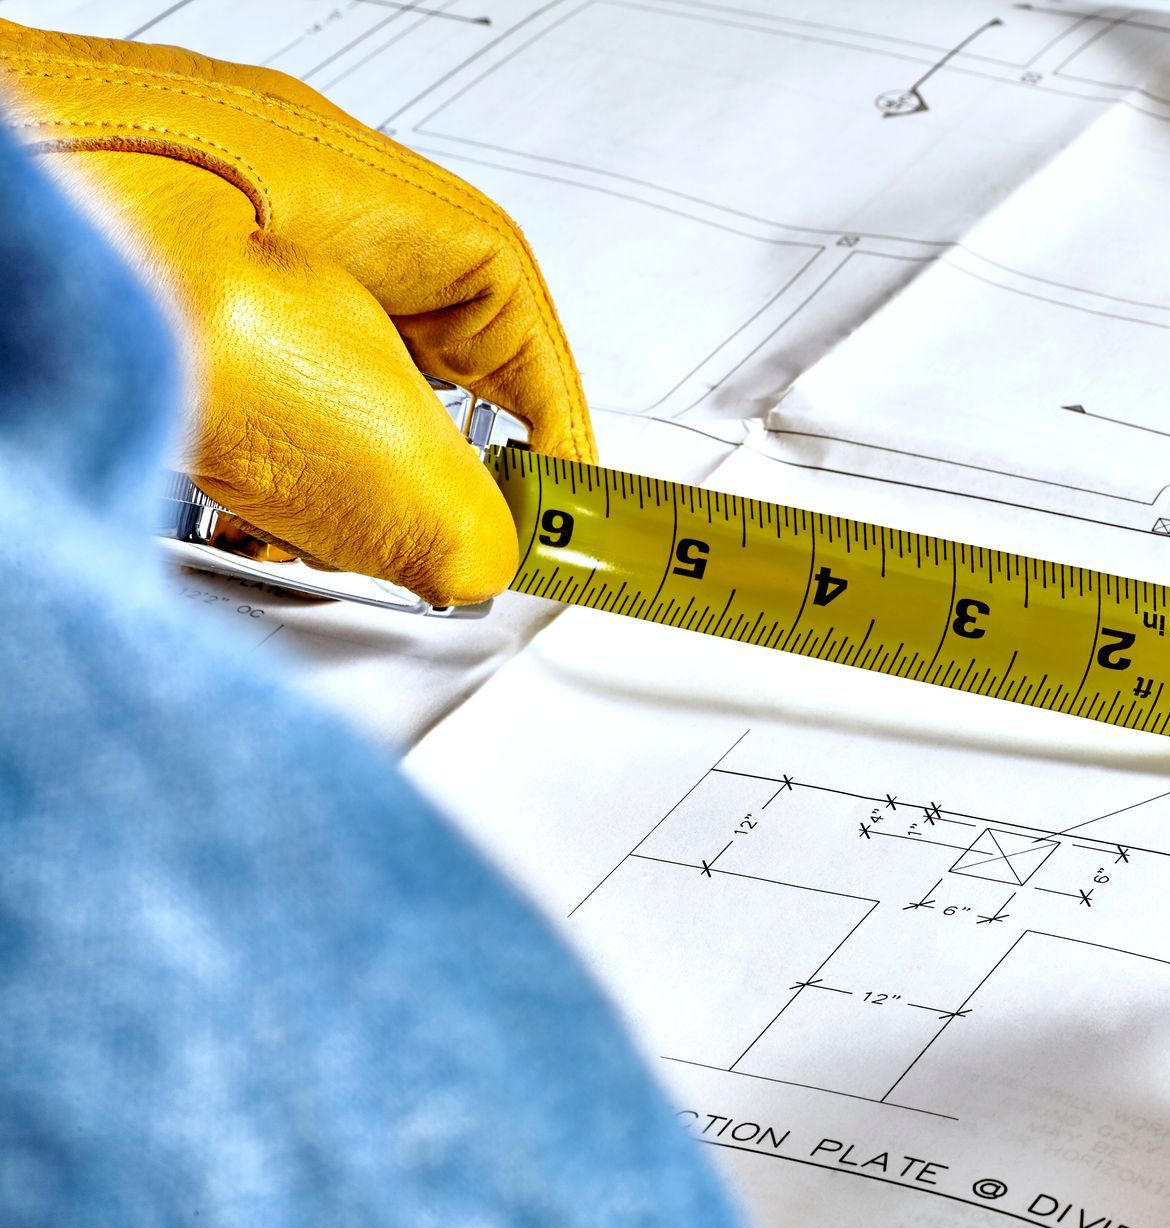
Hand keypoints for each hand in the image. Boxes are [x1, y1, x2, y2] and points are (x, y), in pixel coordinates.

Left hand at [0, 22, 592, 605]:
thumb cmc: (61, 268)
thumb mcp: (314, 425)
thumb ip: (437, 503)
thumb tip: (476, 563)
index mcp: (345, 187)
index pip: (504, 298)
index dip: (554, 416)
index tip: (574, 509)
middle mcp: (257, 195)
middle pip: (405, 337)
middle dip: (433, 458)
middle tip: (442, 548)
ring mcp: (163, 240)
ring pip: (301, 371)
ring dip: (319, 476)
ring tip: (298, 544)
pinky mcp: (103, 299)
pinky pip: (208, 386)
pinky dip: (223, 466)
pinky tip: (197, 514)